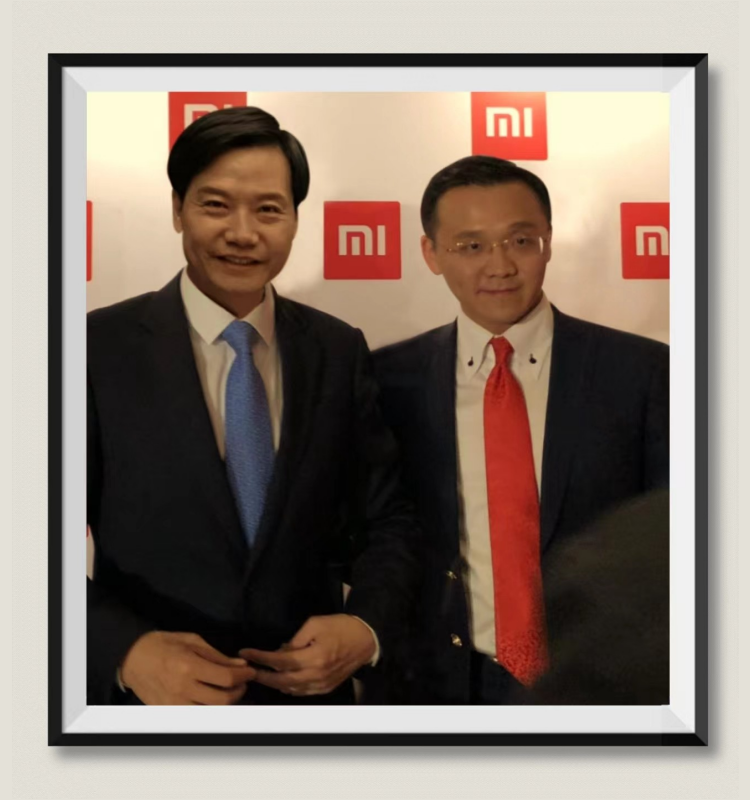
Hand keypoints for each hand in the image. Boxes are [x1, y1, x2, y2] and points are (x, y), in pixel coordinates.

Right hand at [120, 631, 256, 704]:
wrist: (132, 657)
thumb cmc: (164, 644)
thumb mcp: (192, 641)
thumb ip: (217, 655)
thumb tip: (240, 664)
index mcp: (189, 666)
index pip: (227, 678)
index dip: (244, 675)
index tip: (250, 671)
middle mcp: (183, 688)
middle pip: (223, 700)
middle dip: (239, 691)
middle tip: (242, 682)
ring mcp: (174, 704)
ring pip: (211, 713)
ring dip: (226, 704)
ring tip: (230, 691)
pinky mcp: (167, 712)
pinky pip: (195, 717)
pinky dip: (208, 710)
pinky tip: (212, 699)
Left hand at [239, 614, 375, 696]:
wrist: (366, 639)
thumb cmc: (340, 627)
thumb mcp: (315, 624)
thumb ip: (295, 639)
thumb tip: (280, 650)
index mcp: (314, 657)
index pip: (280, 660)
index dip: (260, 657)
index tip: (245, 652)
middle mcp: (316, 675)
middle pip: (281, 680)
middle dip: (262, 675)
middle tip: (248, 669)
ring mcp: (321, 685)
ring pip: (290, 689)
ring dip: (274, 682)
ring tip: (261, 673)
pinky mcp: (326, 688)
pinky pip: (301, 691)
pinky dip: (288, 686)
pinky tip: (281, 679)